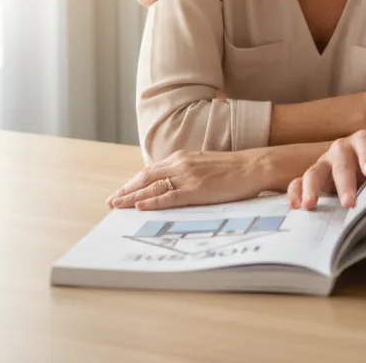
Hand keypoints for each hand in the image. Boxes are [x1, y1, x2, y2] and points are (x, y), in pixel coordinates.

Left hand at [106, 149, 265, 210]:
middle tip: (111, 201)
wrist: (254, 166)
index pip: (151, 171)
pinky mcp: (196, 189)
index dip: (134, 182)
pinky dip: (152, 202)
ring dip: (132, 197)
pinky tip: (139, 207)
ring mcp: (187, 176)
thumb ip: (188, 172)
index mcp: (182, 157)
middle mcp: (181, 164)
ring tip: (116, 205)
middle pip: (146, 178)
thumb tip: (175, 184)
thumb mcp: (205, 165)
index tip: (122, 191)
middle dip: (126, 190)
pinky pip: (168, 197)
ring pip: (152, 188)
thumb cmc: (234, 168)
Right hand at [287, 130, 365, 209]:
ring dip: (312, 187)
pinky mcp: (312, 181)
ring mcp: (324, 165)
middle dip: (344, 181)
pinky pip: (298, 183)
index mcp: (365, 144)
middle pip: (340, 159)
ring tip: (312, 205)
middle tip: (349, 202)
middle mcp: (342, 151)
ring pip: (314, 170)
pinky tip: (296, 205)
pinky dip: (295, 193)